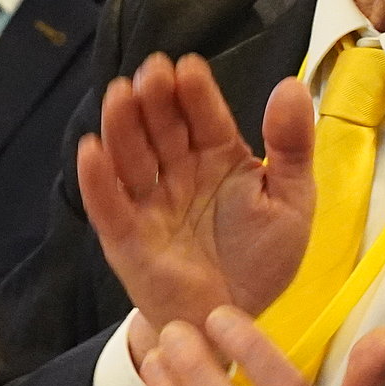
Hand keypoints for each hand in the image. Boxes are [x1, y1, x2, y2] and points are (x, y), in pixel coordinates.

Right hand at [77, 53, 315, 351]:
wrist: (234, 318)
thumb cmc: (262, 256)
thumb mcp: (292, 199)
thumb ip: (292, 146)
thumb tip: (292, 85)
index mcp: (218, 157)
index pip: (205, 116)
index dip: (195, 93)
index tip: (188, 67)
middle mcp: (179, 172)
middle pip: (162, 127)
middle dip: (155, 99)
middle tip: (152, 72)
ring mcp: (149, 202)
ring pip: (130, 156)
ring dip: (122, 125)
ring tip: (120, 95)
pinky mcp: (126, 237)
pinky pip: (107, 204)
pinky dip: (96, 179)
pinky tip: (92, 150)